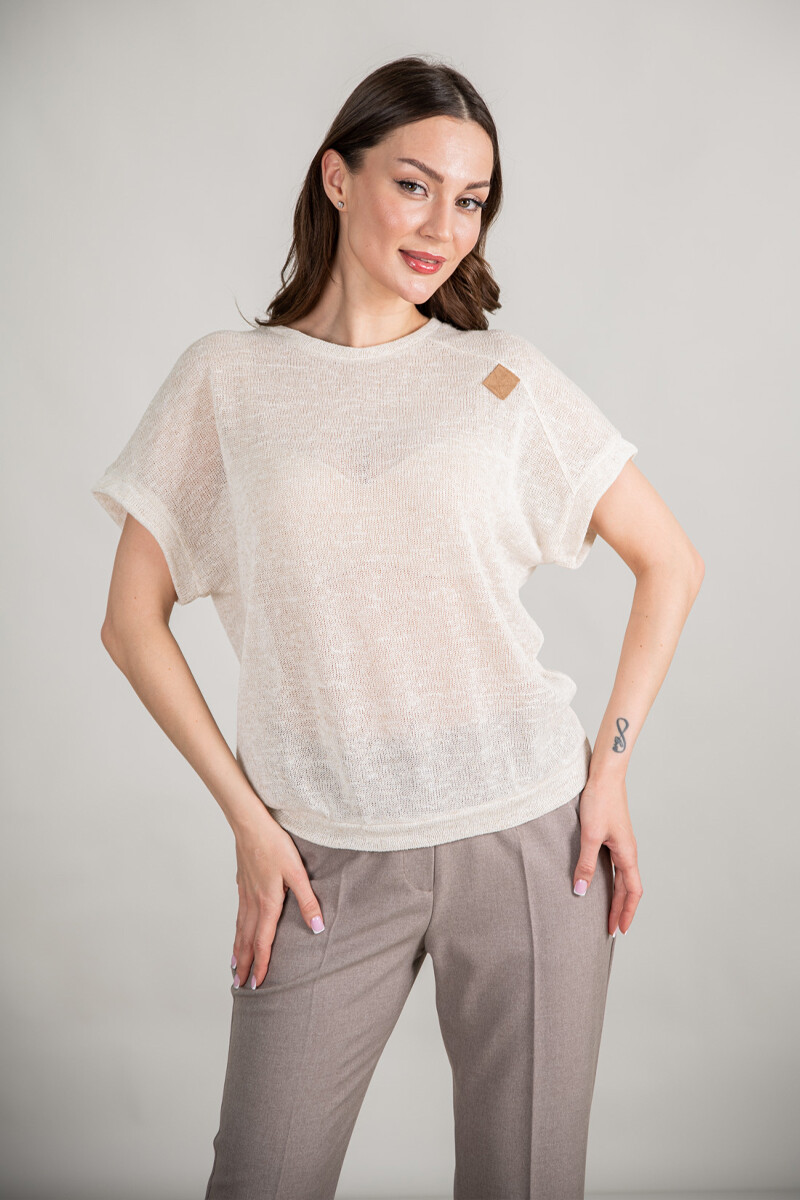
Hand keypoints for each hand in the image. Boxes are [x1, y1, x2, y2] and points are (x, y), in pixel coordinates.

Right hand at [230, 807, 325, 989]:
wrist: (250, 824)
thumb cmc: (275, 845)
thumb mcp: (297, 872)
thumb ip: (308, 901)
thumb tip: (317, 928)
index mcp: (267, 903)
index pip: (263, 942)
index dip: (262, 964)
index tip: (257, 984)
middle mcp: (252, 902)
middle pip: (247, 941)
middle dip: (245, 964)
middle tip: (240, 986)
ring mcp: (244, 893)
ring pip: (240, 928)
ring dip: (238, 950)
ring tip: (235, 966)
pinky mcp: (242, 883)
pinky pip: (238, 914)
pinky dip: (237, 930)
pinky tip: (238, 930)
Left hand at [572, 774, 642, 935]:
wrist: (604, 775)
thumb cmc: (600, 801)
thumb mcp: (590, 835)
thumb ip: (585, 864)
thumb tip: (581, 892)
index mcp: (627, 853)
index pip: (632, 891)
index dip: (627, 912)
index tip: (619, 930)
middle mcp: (628, 850)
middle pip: (627, 887)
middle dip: (620, 909)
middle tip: (610, 929)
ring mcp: (621, 843)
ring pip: (621, 877)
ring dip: (616, 895)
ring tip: (606, 910)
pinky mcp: (613, 835)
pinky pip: (614, 865)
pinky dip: (610, 879)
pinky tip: (598, 880)